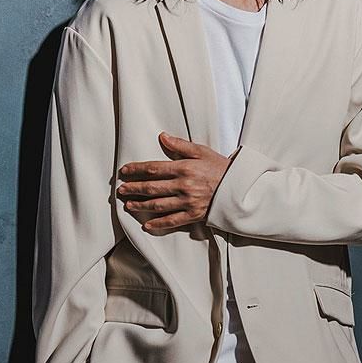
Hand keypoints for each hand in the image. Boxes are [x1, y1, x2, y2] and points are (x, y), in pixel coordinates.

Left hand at [117, 132, 234, 232]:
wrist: (240, 188)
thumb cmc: (220, 168)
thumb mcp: (201, 151)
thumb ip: (180, 145)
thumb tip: (162, 137)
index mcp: (184, 168)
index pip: (153, 169)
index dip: (136, 170)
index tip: (124, 171)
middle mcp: (183, 186)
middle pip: (151, 188)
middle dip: (134, 189)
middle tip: (121, 190)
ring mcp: (187, 202)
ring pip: (158, 205)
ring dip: (140, 205)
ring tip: (128, 205)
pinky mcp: (193, 215)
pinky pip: (172, 221)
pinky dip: (158, 224)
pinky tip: (147, 225)